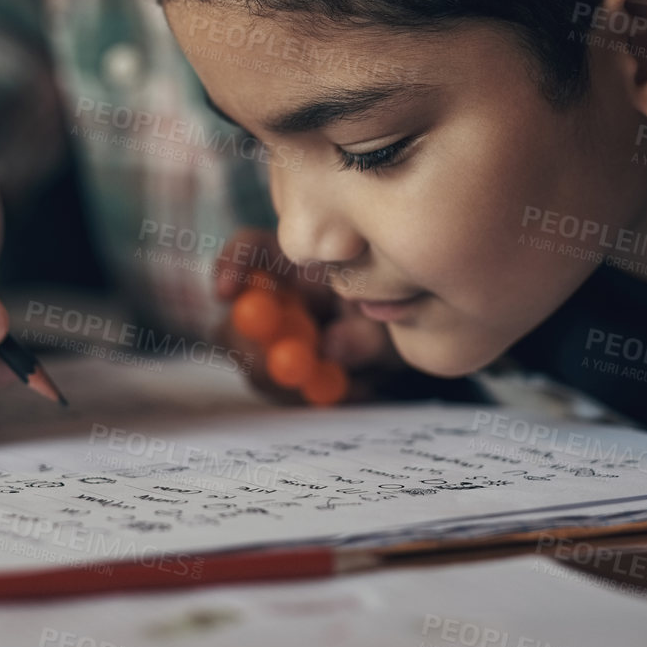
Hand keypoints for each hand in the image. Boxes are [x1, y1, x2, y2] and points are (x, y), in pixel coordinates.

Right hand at [211, 227, 402, 403]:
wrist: (420, 340)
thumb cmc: (399, 309)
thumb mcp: (394, 316)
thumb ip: (365, 331)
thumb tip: (329, 348)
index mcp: (300, 260)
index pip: (250, 250)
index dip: (229, 265)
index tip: (225, 292)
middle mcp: (280, 295)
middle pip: (238, 314)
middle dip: (247, 343)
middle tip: (278, 366)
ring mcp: (277, 336)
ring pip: (252, 360)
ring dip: (284, 380)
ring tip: (337, 385)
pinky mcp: (285, 371)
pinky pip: (278, 389)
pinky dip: (306, 397)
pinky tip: (342, 392)